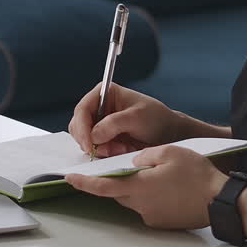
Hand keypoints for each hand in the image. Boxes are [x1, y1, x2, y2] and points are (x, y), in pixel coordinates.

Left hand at [65, 145, 228, 229]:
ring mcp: (152, 216)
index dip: (84, 182)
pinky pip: (148, 207)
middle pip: (118, 192)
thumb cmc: (197, 175)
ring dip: (137, 187)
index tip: (69, 178)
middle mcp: (141, 205)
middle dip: (118, 179)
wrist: (220, 201)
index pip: (103, 186)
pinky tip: (168, 187)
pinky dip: (151, 196)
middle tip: (129, 166)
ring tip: (158, 174)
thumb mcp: (169, 152)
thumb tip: (135, 161)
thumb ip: (145, 155)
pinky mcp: (162, 222)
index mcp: (139, 186)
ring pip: (134, 199)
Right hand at [68, 83, 185, 157]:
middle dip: (89, 140)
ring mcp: (100, 124)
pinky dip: (104, 153)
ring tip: (120, 148)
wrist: (168, 134)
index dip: (82, 127)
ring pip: (84, 139)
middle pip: (78, 125)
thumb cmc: (156, 119)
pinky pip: (94, 148)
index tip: (89, 144)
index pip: (82, 109)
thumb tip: (94, 135)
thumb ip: (114, 124)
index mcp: (104, 93)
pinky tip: (121, 150)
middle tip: (104, 150)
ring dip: (99, 148)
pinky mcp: (104, 138)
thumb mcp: (137, 117)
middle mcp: (99, 107)